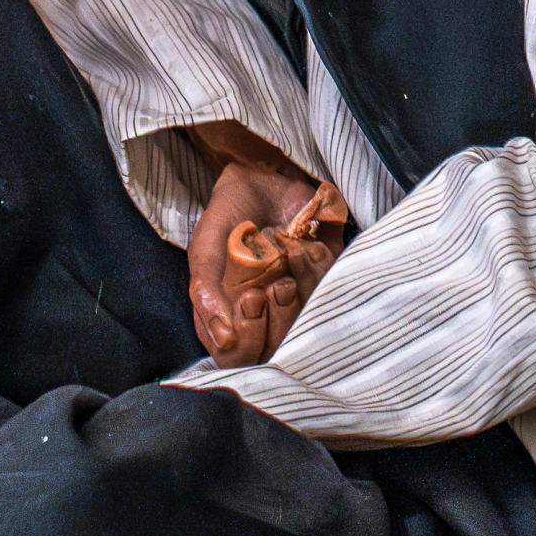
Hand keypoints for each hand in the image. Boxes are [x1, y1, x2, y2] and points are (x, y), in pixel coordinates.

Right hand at [182, 126, 348, 365]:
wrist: (261, 178)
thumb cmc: (228, 218)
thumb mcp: (205, 252)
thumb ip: (206, 294)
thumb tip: (224, 340)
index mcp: (232, 317)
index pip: (241, 357)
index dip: (249, 338)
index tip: (250, 299)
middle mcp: (267, 315)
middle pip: (279, 349)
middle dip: (279, 318)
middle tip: (272, 284)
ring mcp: (298, 297)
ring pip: (308, 322)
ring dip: (299, 285)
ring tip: (286, 251)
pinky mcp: (325, 277)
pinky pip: (330, 288)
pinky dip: (318, 265)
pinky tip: (304, 242)